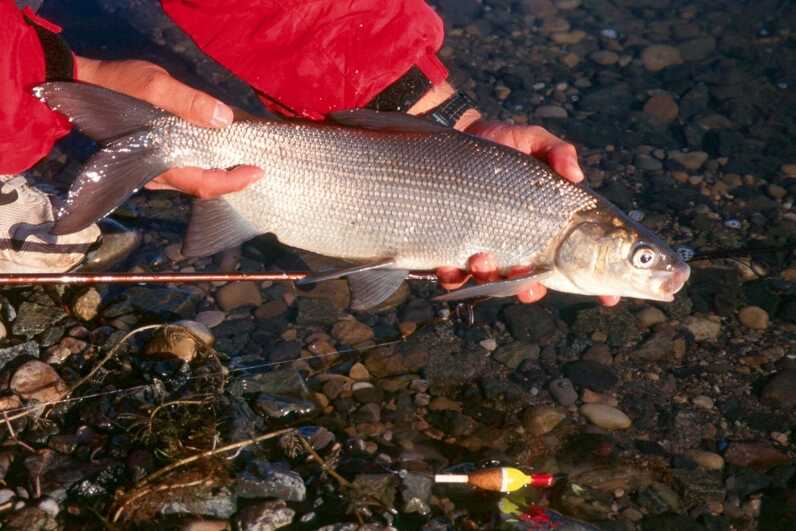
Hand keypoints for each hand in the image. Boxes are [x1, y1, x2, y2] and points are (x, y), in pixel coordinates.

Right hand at [74, 57, 262, 197]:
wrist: (85, 85)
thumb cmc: (120, 85)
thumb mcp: (155, 86)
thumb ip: (188, 103)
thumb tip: (224, 119)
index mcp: (160, 161)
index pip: (204, 183)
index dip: (234, 181)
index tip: (258, 171)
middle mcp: (159, 173)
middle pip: (203, 186)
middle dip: (232, 180)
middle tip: (258, 167)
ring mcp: (156, 169)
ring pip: (196, 180)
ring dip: (221, 174)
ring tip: (245, 161)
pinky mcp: (157, 159)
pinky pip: (188, 170)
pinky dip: (208, 165)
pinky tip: (223, 154)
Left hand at [436, 119, 619, 306]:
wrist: (453, 142)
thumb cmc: (501, 144)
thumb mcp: (532, 142)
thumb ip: (557, 152)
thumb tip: (575, 175)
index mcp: (547, 230)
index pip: (580, 265)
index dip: (599, 287)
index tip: (610, 300)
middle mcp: (520, 249)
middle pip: (533, 285)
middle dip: (530, 289)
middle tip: (528, 275)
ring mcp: (487, 254)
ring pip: (493, 285)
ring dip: (490, 280)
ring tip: (483, 258)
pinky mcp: (453, 253)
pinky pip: (454, 278)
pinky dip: (454, 278)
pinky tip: (452, 266)